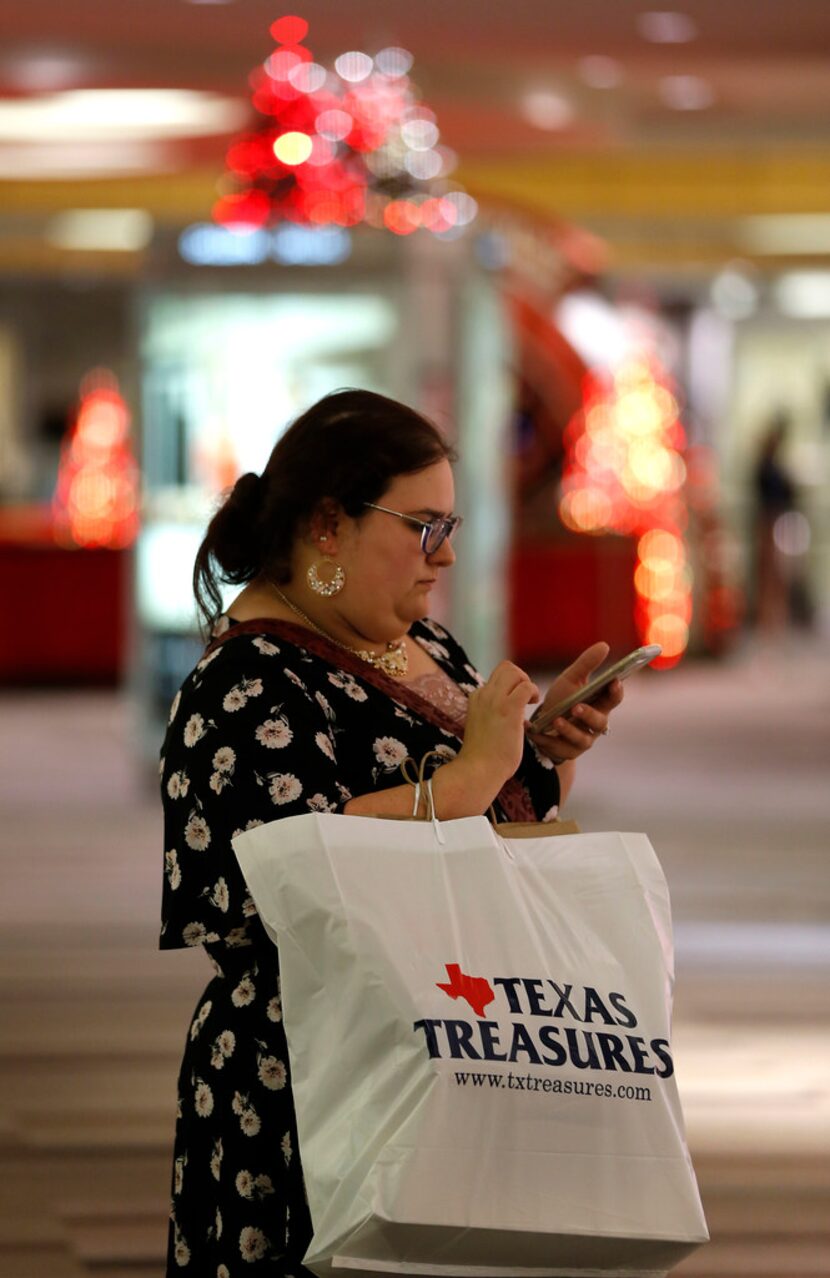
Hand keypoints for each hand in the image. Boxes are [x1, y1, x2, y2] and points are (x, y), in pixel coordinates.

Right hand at [458, 660, 539, 791]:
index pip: (496, 677)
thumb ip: (492, 714)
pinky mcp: (509, 709)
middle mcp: (484, 694)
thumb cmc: (483, 756)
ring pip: (515, 671)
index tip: (517, 700)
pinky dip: (534, 692)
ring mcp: (496, 700)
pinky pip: (526, 686)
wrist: (477, 770)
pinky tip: (532, 706)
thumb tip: (510, 715)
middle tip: (526, 697)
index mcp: (477, 698)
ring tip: (530, 701)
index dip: (511, 685)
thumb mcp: (482, 726)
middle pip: (505, 667)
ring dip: (528, 683)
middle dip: (521, 677)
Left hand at [527, 641, 623, 764]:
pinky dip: (546, 739)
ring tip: (557, 720)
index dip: (616, 692)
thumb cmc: (562, 699)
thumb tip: (604, 645)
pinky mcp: (566, 752)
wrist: (543, 723)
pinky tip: (534, 730)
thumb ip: (587, 664)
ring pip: (582, 739)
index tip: (614, 681)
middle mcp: (595, 725)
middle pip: (599, 722)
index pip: (614, 699)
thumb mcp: (571, 679)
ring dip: (569, 730)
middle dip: (589, 715)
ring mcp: (582, 740)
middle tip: (576, 706)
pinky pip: (559, 748)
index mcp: (600, 705)